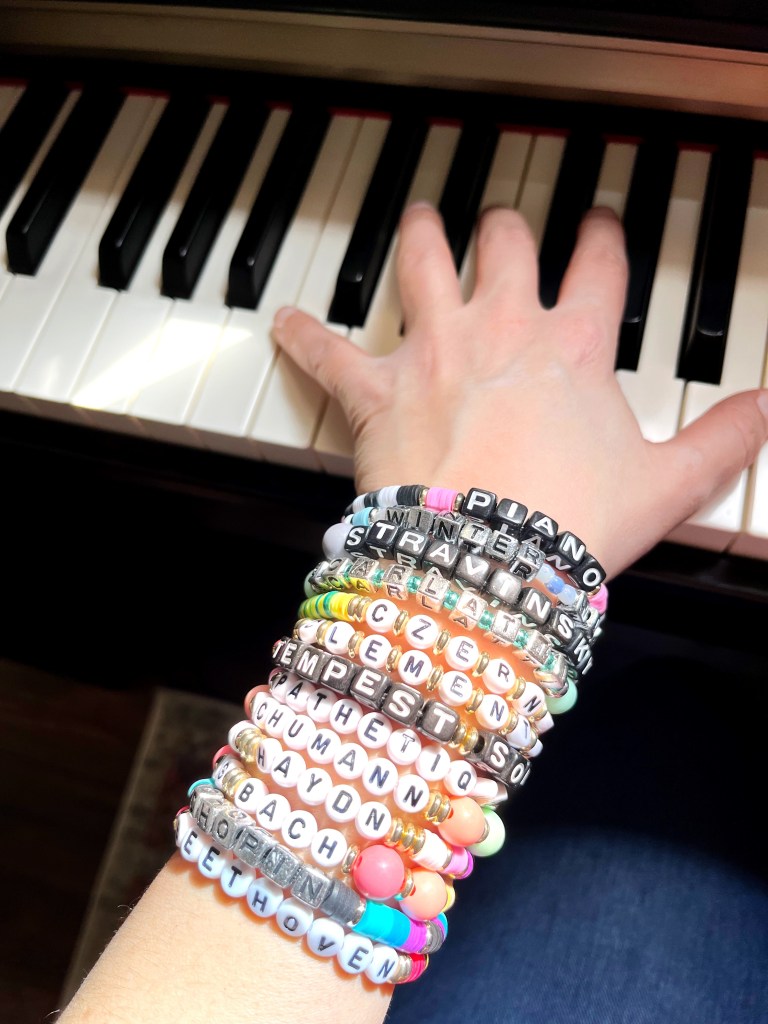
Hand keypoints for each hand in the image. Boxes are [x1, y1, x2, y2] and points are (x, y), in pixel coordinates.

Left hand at [271, 204, 767, 577]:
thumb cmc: (572, 523)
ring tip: (418, 221)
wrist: (490, 562)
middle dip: (507, 228)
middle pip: (505, 244)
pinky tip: (281, 320)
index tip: (599, 228)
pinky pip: (328, 353)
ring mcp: (433, 353)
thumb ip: (723, 442)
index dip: (601, 239)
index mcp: (572, 344)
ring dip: (419, 237)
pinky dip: (303, 336)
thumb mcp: (669, 485)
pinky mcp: (376, 393)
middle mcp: (500, 329)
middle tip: (505, 225)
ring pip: (421, 264)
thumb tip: (764, 413)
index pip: (596, 266)